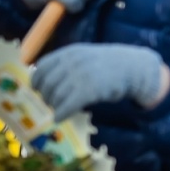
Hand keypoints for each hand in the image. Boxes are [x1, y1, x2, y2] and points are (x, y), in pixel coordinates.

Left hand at [31, 44, 169, 120]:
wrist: (133, 68)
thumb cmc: (107, 64)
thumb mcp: (85, 56)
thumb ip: (66, 64)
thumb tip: (42, 80)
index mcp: (70, 52)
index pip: (43, 66)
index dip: (36, 80)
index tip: (37, 89)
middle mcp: (73, 62)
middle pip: (48, 83)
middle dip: (46, 96)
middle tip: (50, 103)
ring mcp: (81, 75)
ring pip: (56, 95)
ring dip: (54, 105)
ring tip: (57, 109)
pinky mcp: (89, 90)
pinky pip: (67, 105)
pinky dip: (61, 114)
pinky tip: (59, 118)